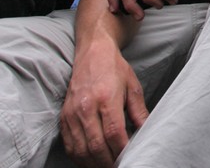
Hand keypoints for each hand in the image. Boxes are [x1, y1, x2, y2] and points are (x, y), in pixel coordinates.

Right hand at [60, 38, 148, 166]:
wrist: (92, 53)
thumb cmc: (115, 69)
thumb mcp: (133, 87)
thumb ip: (139, 111)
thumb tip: (146, 131)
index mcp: (106, 99)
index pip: (114, 133)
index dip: (122, 150)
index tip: (130, 157)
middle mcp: (86, 108)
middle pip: (96, 145)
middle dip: (108, 162)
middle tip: (119, 166)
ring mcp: (72, 114)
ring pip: (80, 149)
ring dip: (93, 163)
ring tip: (107, 166)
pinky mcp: (63, 118)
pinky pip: (69, 144)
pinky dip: (79, 157)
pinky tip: (90, 161)